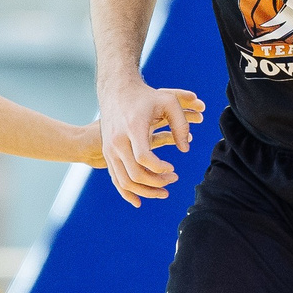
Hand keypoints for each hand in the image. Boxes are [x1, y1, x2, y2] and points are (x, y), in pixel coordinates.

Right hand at [98, 84, 205, 205]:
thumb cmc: (145, 96)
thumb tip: (185, 149)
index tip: (172, 168)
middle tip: (174, 179)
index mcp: (132, 128)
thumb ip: (180, 124)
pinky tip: (139, 201)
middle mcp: (117, 141)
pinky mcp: (107, 153)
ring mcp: (109, 149)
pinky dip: (127, 192)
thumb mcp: (168, 102)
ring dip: (145, 191)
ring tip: (164, 191)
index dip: (160, 168)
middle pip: (134, 173)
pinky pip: (115, 179)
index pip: (144, 158)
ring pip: (124, 181)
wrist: (116, 90)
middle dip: (156, 182)